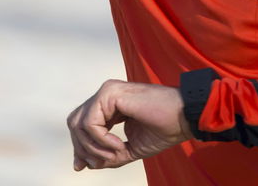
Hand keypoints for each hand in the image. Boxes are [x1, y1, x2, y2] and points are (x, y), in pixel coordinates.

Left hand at [66, 79, 190, 170]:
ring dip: (92, 146)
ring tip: (114, 155)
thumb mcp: (131, 148)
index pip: (83, 123)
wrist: (182, 118)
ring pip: (79, 122)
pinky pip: (91, 123)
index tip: (82, 166)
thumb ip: (109, 155)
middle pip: (75, 121)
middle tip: (96, 163)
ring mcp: (107, 91)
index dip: (79, 146)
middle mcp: (106, 94)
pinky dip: (101, 140)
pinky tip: (118, 146)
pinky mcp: (110, 93)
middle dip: (81, 147)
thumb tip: (87, 164)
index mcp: (110, 104)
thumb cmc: (163, 129)